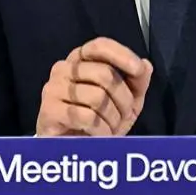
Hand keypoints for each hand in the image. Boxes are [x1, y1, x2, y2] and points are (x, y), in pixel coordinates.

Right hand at [36, 37, 152, 136]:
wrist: (72, 149)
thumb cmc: (98, 120)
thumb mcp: (125, 101)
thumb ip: (137, 82)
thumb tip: (146, 65)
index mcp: (81, 60)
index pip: (100, 46)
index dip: (121, 55)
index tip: (138, 70)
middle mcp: (64, 68)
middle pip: (104, 74)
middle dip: (123, 99)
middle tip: (124, 116)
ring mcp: (53, 88)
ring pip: (97, 97)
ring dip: (112, 118)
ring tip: (109, 128)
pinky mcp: (49, 111)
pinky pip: (85, 117)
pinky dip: (100, 130)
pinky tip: (99, 135)